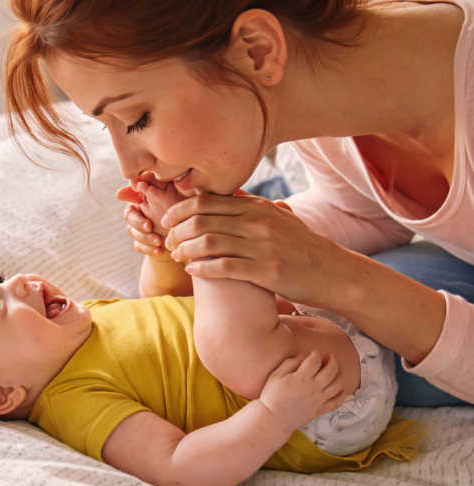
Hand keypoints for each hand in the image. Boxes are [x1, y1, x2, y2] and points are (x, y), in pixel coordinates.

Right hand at [118, 174, 190, 261]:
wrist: (194, 235)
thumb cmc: (189, 210)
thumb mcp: (180, 196)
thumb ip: (163, 187)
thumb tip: (145, 178)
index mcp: (148, 196)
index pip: (131, 194)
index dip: (132, 197)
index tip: (140, 202)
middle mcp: (142, 210)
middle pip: (129, 214)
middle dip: (138, 222)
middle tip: (149, 226)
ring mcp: (141, 227)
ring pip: (131, 230)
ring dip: (144, 237)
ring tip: (159, 242)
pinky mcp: (144, 241)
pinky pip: (138, 245)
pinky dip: (148, 249)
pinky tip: (159, 251)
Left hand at [161, 192, 347, 306]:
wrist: (333, 272)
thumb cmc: (301, 247)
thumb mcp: (279, 217)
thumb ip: (252, 208)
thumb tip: (229, 196)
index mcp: (257, 206)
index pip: (206, 200)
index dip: (180, 210)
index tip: (168, 221)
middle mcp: (258, 222)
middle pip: (202, 219)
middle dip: (177, 231)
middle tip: (168, 241)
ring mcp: (263, 246)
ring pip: (208, 242)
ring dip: (185, 250)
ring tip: (177, 256)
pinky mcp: (266, 271)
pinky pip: (224, 267)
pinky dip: (202, 268)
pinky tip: (192, 271)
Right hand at [258, 351, 346, 434]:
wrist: (274, 418)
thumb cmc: (272, 396)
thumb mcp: (276, 375)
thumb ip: (290, 363)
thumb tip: (302, 356)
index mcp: (302, 377)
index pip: (315, 361)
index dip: (316, 355)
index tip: (315, 353)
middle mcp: (314, 388)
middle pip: (330, 371)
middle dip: (333, 362)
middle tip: (333, 357)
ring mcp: (319, 400)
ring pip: (336, 386)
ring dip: (340, 376)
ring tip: (341, 371)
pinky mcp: (320, 410)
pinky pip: (335, 403)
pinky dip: (342, 397)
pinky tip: (344, 391)